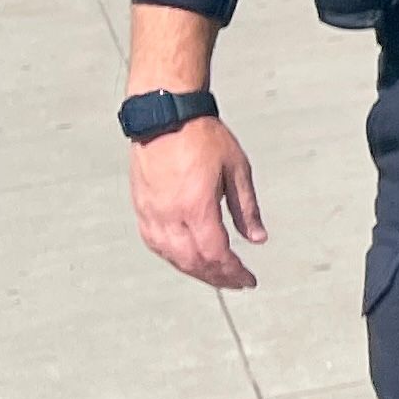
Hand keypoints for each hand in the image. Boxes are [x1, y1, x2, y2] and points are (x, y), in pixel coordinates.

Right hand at [132, 119, 267, 289]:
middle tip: (236, 283)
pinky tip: (187, 259)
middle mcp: (169, 214)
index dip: (233, 273)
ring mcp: (151, 211)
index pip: (215, 254)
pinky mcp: (140, 206)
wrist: (166, 116)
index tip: (248, 280)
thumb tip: (258, 239)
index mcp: (196, 206)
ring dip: (195, 270)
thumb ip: (246, 209)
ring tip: (216, 275)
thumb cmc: (204, 138)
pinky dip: (173, 257)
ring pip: (171, 256)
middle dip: (217, 277)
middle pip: (193, 261)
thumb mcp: (237, 170)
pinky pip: (154, 242)